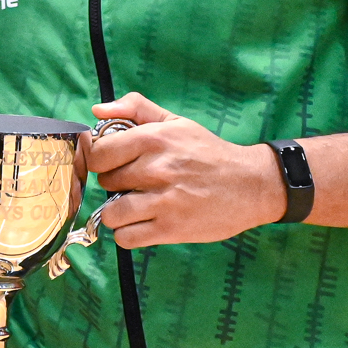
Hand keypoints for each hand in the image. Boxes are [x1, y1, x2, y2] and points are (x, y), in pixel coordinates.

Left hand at [89, 93, 285, 246]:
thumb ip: (135, 109)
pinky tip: (143, 223)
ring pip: (111, 213)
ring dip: (118, 212)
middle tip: (133, 184)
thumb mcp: (176, 122)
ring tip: (135, 206)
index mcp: (154, 139)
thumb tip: (97, 110)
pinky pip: (126, 238)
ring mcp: (163, 201)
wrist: (250, 184)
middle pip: (105, 182)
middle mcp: (156, 169)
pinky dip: (129, 233)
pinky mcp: (171, 228)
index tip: (112, 164)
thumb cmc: (208, 152)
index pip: (98, 154)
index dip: (100, 160)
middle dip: (114, 184)